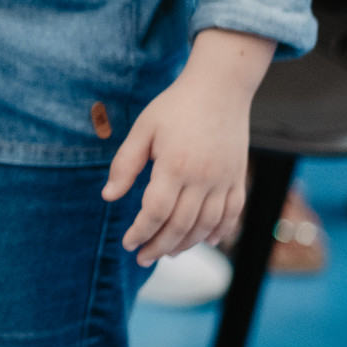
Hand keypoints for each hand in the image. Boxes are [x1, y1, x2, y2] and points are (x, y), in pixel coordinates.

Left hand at [102, 28, 275, 265]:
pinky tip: (207, 241)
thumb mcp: (143, 130)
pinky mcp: (238, 178)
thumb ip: (125, 164)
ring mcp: (225, 180)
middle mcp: (203, 178)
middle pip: (182, 225)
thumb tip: (108, 196)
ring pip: (208, 225)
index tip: (128, 243)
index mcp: (175, 166)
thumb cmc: (175, 107)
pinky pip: (233, 214)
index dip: (141, 231)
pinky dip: (221, 232)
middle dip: (160, 246)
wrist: (219, 89)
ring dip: (188, 244)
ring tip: (168, 252)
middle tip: (143, 258)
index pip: (156, 212)